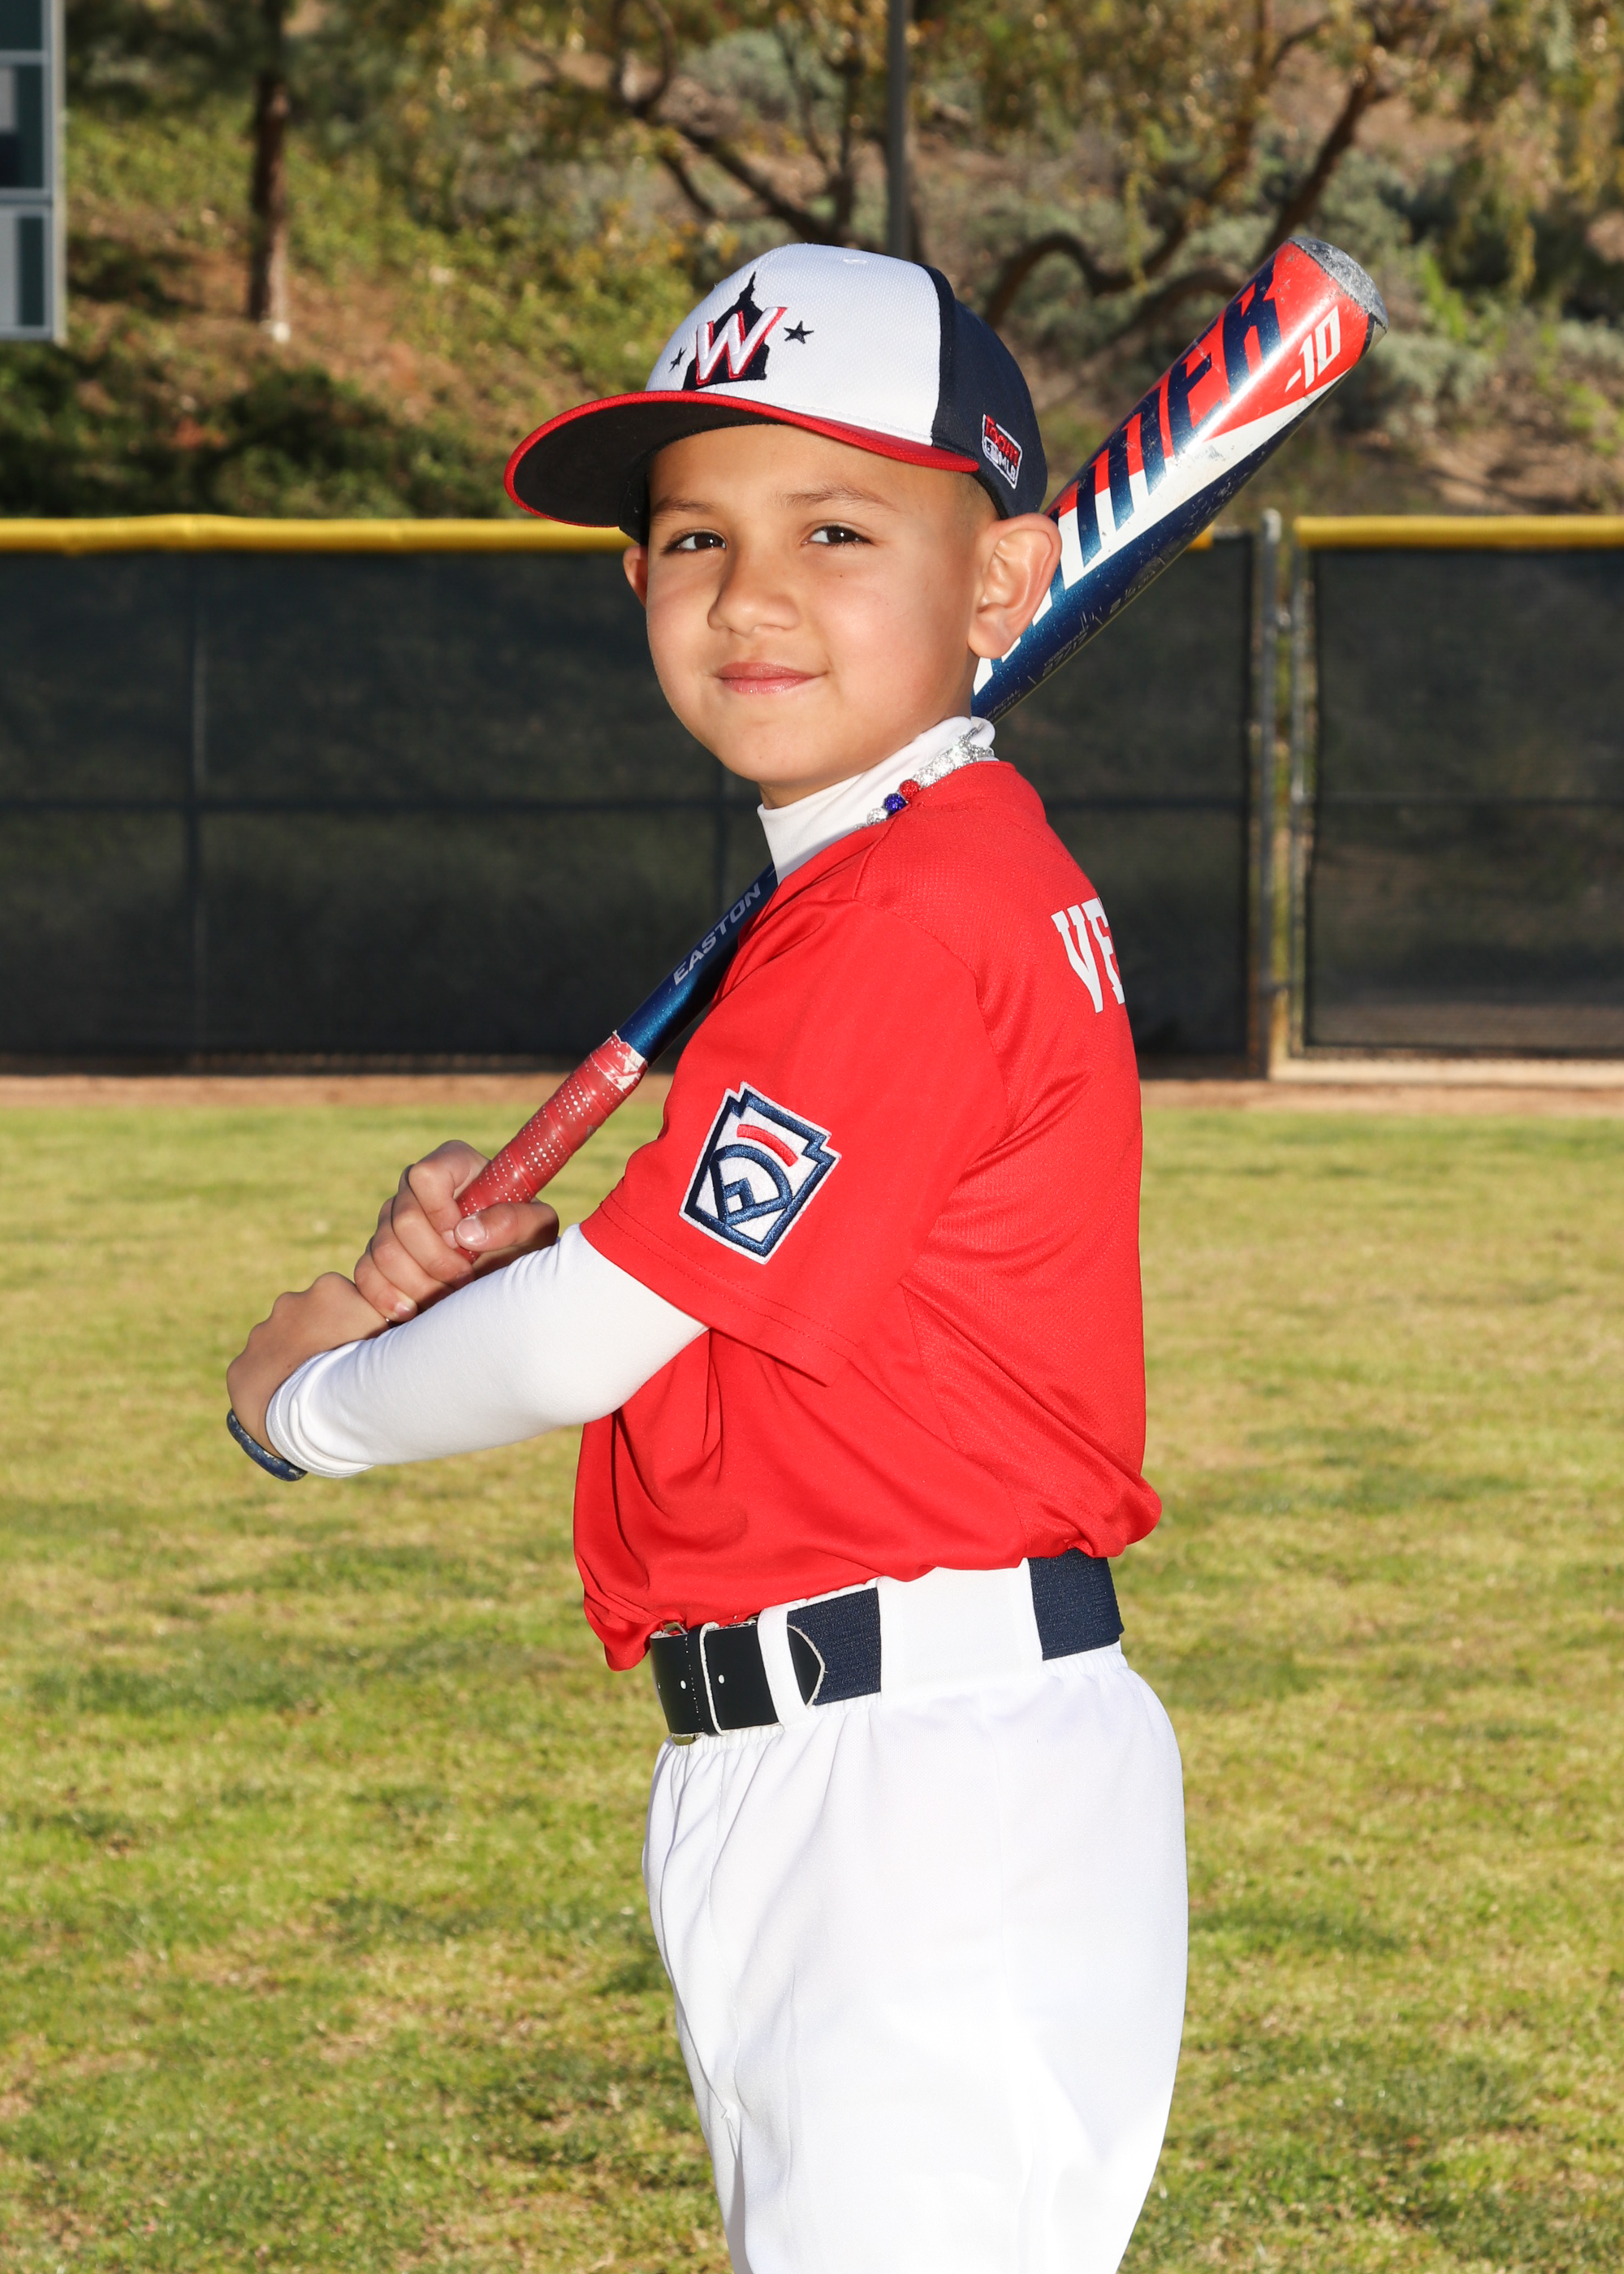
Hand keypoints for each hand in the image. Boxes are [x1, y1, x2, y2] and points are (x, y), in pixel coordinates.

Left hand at [227, 1272, 388, 1454]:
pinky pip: (258, 1374)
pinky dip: (272, 1386)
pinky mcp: (241, 1367)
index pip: (344, 1301)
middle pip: (310, 1319)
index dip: (355, 1325)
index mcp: (331, 1288)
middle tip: (339, 1371)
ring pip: (281, 1345)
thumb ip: (394, 1319)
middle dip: (321, 1339)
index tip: (361, 1348)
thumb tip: (407, 1313)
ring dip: (294, 1361)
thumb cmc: (371, 1375)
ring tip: (314, 1391)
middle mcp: (291, 1302)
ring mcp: (261, 1334)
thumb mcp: (397, 1336)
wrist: (318, 1418)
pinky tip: (290, 1404)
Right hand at [353, 1139, 558, 1322]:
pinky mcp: (378, 1254)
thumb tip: (466, 1232)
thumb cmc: (525, 1243)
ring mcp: (392, 1220)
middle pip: (402, 1219)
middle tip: (465, 1280)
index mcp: (454, 1165)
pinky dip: (386, 1297)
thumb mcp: (535, 1230)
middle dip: (435, 1260)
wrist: (507, 1276)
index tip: (463, 1240)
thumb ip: (514, 1221)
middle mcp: (416, 1188)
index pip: (426, 1175)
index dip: (440, 1211)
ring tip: (448, 1298)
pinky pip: (364, 1273)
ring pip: (382, 1250)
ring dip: (417, 1284)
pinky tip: (413, 1311)